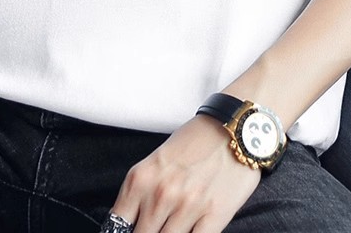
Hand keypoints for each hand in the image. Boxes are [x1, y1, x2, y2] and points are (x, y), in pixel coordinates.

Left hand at [107, 114, 261, 232]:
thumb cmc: (195, 142)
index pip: (117, 224)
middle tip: (156, 225)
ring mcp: (188, 207)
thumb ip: (142, 193)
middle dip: (148, 232)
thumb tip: (131, 223)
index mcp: (141, 178)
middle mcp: (161, 194)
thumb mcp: (156, 162)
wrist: (233, 128)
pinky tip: (191, 231)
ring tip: (174, 224)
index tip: (129, 231)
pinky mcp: (214, 216)